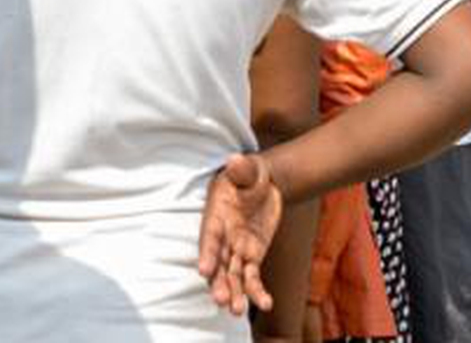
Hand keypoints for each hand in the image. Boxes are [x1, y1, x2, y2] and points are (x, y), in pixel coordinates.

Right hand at [198, 153, 280, 315]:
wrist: (263, 183)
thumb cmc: (249, 173)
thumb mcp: (247, 169)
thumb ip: (242, 170)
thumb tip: (235, 160)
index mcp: (216, 216)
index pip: (209, 238)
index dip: (207, 253)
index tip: (204, 269)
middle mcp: (223, 237)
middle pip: (218, 264)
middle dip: (218, 282)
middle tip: (223, 299)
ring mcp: (236, 249)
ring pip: (233, 276)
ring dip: (236, 293)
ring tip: (238, 310)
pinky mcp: (252, 256)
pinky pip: (253, 277)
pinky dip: (257, 291)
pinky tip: (266, 304)